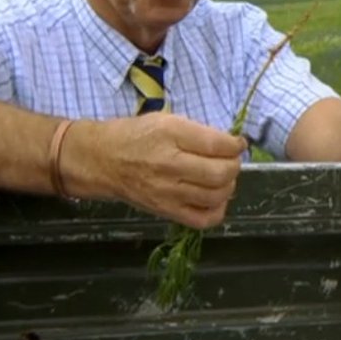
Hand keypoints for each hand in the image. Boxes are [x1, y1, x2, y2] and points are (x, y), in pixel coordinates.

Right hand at [84, 114, 246, 227]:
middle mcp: (170, 164)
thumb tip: (230, 145)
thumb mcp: (167, 120)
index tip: (238, 144)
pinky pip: (203, 219)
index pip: (217, 144)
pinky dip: (217, 210)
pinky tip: (214, 198)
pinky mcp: (165, 211)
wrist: (102, 160)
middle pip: (221, 172)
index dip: (235, 145)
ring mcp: (168, 191)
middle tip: (230, 161)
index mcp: (171, 134)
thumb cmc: (136, 136)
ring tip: (222, 178)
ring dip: (228, 186)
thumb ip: (199, 132)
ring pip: (216, 196)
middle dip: (234, 165)